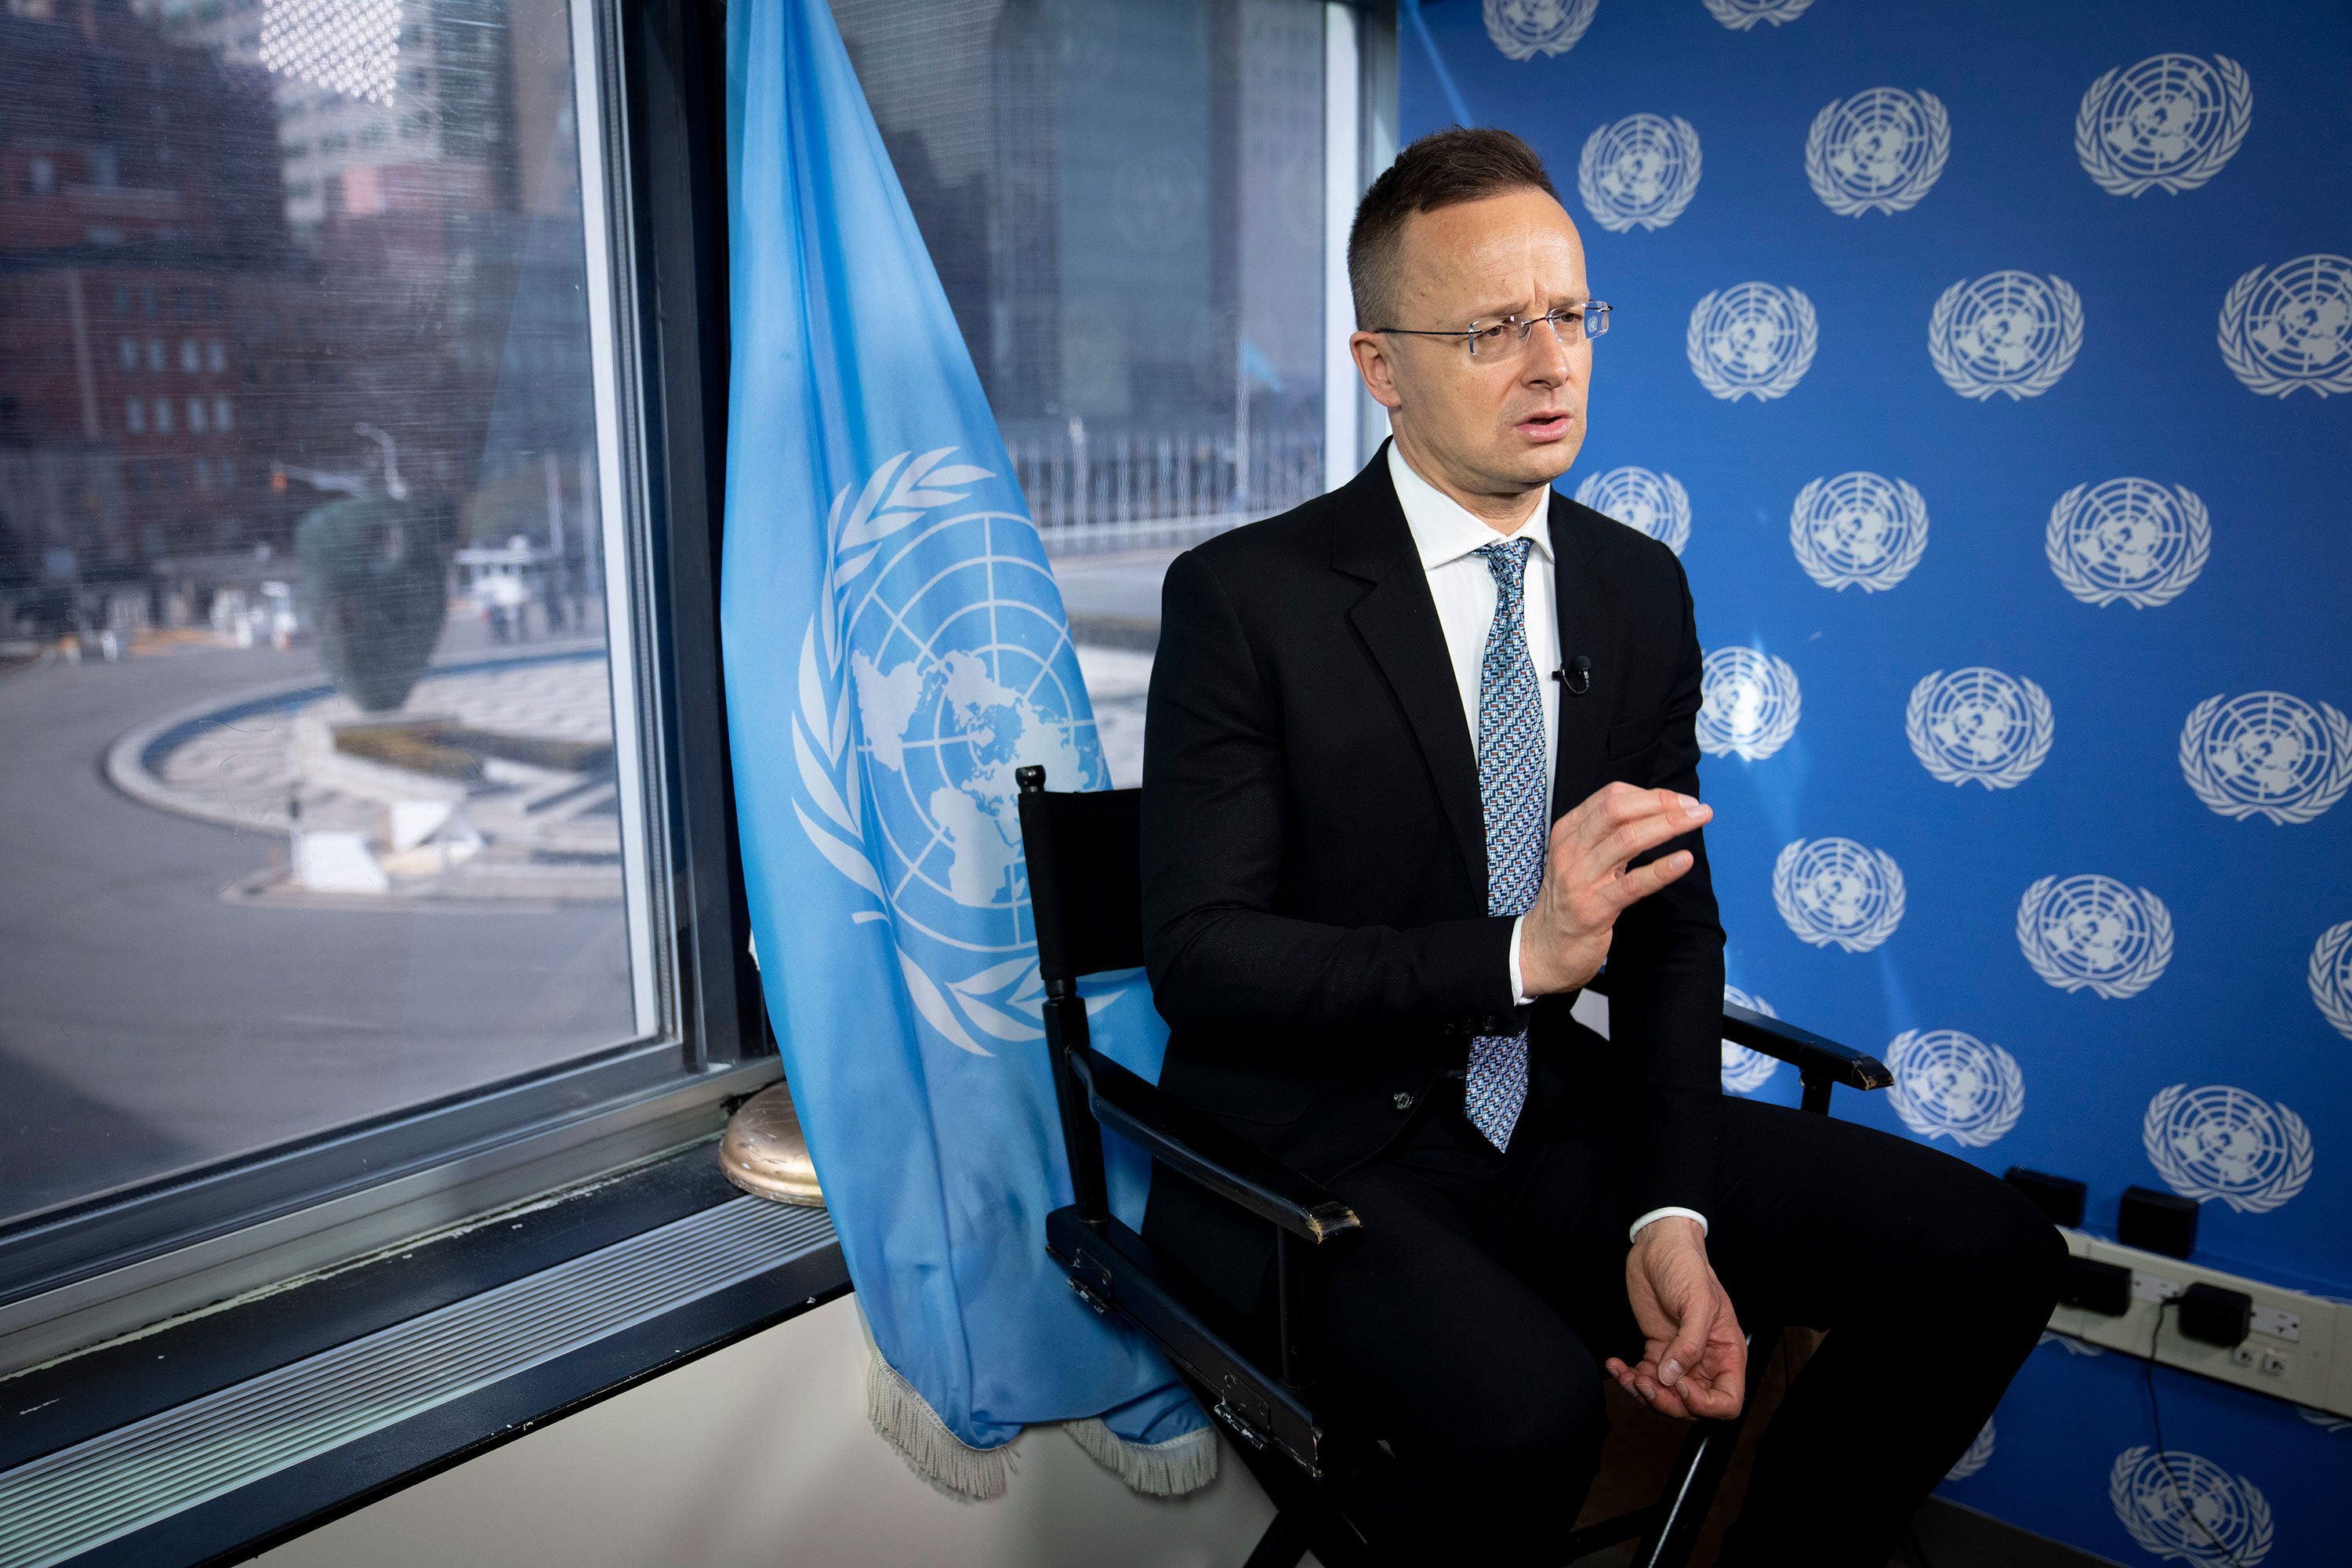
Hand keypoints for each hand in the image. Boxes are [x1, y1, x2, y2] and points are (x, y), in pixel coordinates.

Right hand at [1517, 782, 1709, 995]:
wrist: (1545, 948)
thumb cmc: (1571, 900)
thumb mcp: (1581, 858)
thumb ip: (1608, 835)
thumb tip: (1656, 811)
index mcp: (1568, 832)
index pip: (1611, 797)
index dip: (1651, 795)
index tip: (1680, 801)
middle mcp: (1571, 850)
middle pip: (1618, 811)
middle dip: (1662, 804)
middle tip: (1695, 808)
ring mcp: (1581, 879)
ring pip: (1627, 840)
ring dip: (1669, 825)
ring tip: (1699, 820)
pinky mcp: (1594, 909)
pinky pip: (1633, 884)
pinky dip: (1662, 869)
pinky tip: (1683, 860)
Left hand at [1604, 1217, 1745, 1420]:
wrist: (1658, 1245)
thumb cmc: (1687, 1266)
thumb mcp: (1697, 1302)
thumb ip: (1689, 1344)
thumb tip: (1671, 1377)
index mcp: (1726, 1353)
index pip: (1727, 1401)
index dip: (1704, 1404)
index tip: (1680, 1386)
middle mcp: (1705, 1360)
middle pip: (1691, 1405)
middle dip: (1666, 1402)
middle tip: (1645, 1383)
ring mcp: (1679, 1357)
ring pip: (1665, 1395)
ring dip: (1643, 1393)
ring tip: (1627, 1376)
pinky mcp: (1656, 1350)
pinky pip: (1646, 1377)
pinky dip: (1629, 1378)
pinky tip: (1617, 1365)